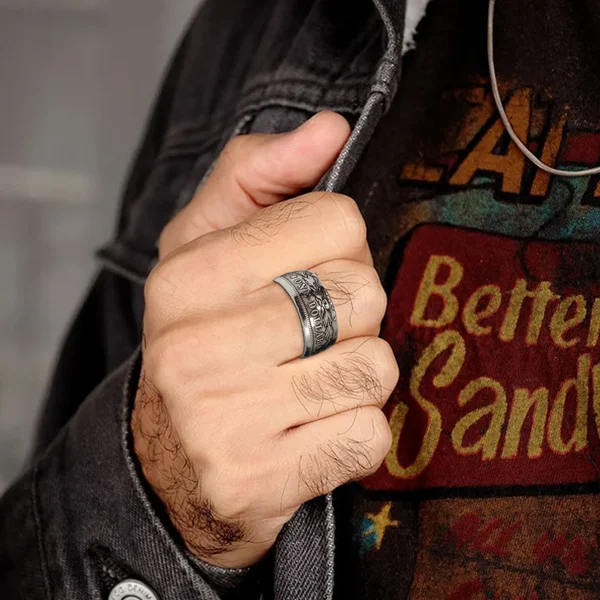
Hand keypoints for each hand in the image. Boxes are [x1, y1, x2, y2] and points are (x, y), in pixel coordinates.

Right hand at [131, 112, 398, 568]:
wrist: (170, 461)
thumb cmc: (202, 339)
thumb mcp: (207, 242)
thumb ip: (262, 173)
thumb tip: (331, 129)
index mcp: (190, 275)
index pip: (336, 222)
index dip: (339, 250)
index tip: (307, 277)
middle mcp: (199, 346)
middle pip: (364, 294)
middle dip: (353, 317)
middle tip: (308, 340)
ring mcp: (226, 420)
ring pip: (374, 368)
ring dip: (355, 378)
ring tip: (306, 386)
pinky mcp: (260, 481)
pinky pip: (370, 436)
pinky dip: (354, 433)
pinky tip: (308, 433)